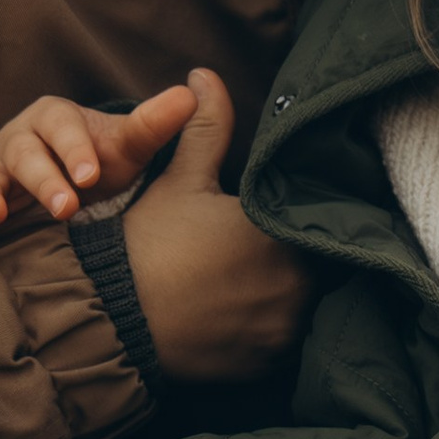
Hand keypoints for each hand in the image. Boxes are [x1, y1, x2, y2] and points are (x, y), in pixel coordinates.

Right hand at [0, 81, 198, 232]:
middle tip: (66, 207)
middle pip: (24, 154)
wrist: (77, 186)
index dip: (74, 148)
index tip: (92, 174)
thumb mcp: (130, 146)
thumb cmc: (102, 162)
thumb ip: (156, 122)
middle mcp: (20, 139)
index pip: (62, 128)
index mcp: (55, 118)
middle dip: (43, 180)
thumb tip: (193, 92)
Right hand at [114, 67, 314, 382]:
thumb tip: (205, 75)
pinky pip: (292, 341)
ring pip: (313, 304)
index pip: (323, 219)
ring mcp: (286, 329)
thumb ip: (206, 127)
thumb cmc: (150, 243)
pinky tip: (255, 313)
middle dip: (309, 253)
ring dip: (300, 292)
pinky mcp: (269, 364)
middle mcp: (298, 284)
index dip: (314, 215)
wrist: (112, 318)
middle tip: (286, 244)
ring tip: (271, 280)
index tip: (299, 212)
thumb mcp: (181, 178)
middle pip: (325, 264)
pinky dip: (281, 327)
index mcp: (283, 232)